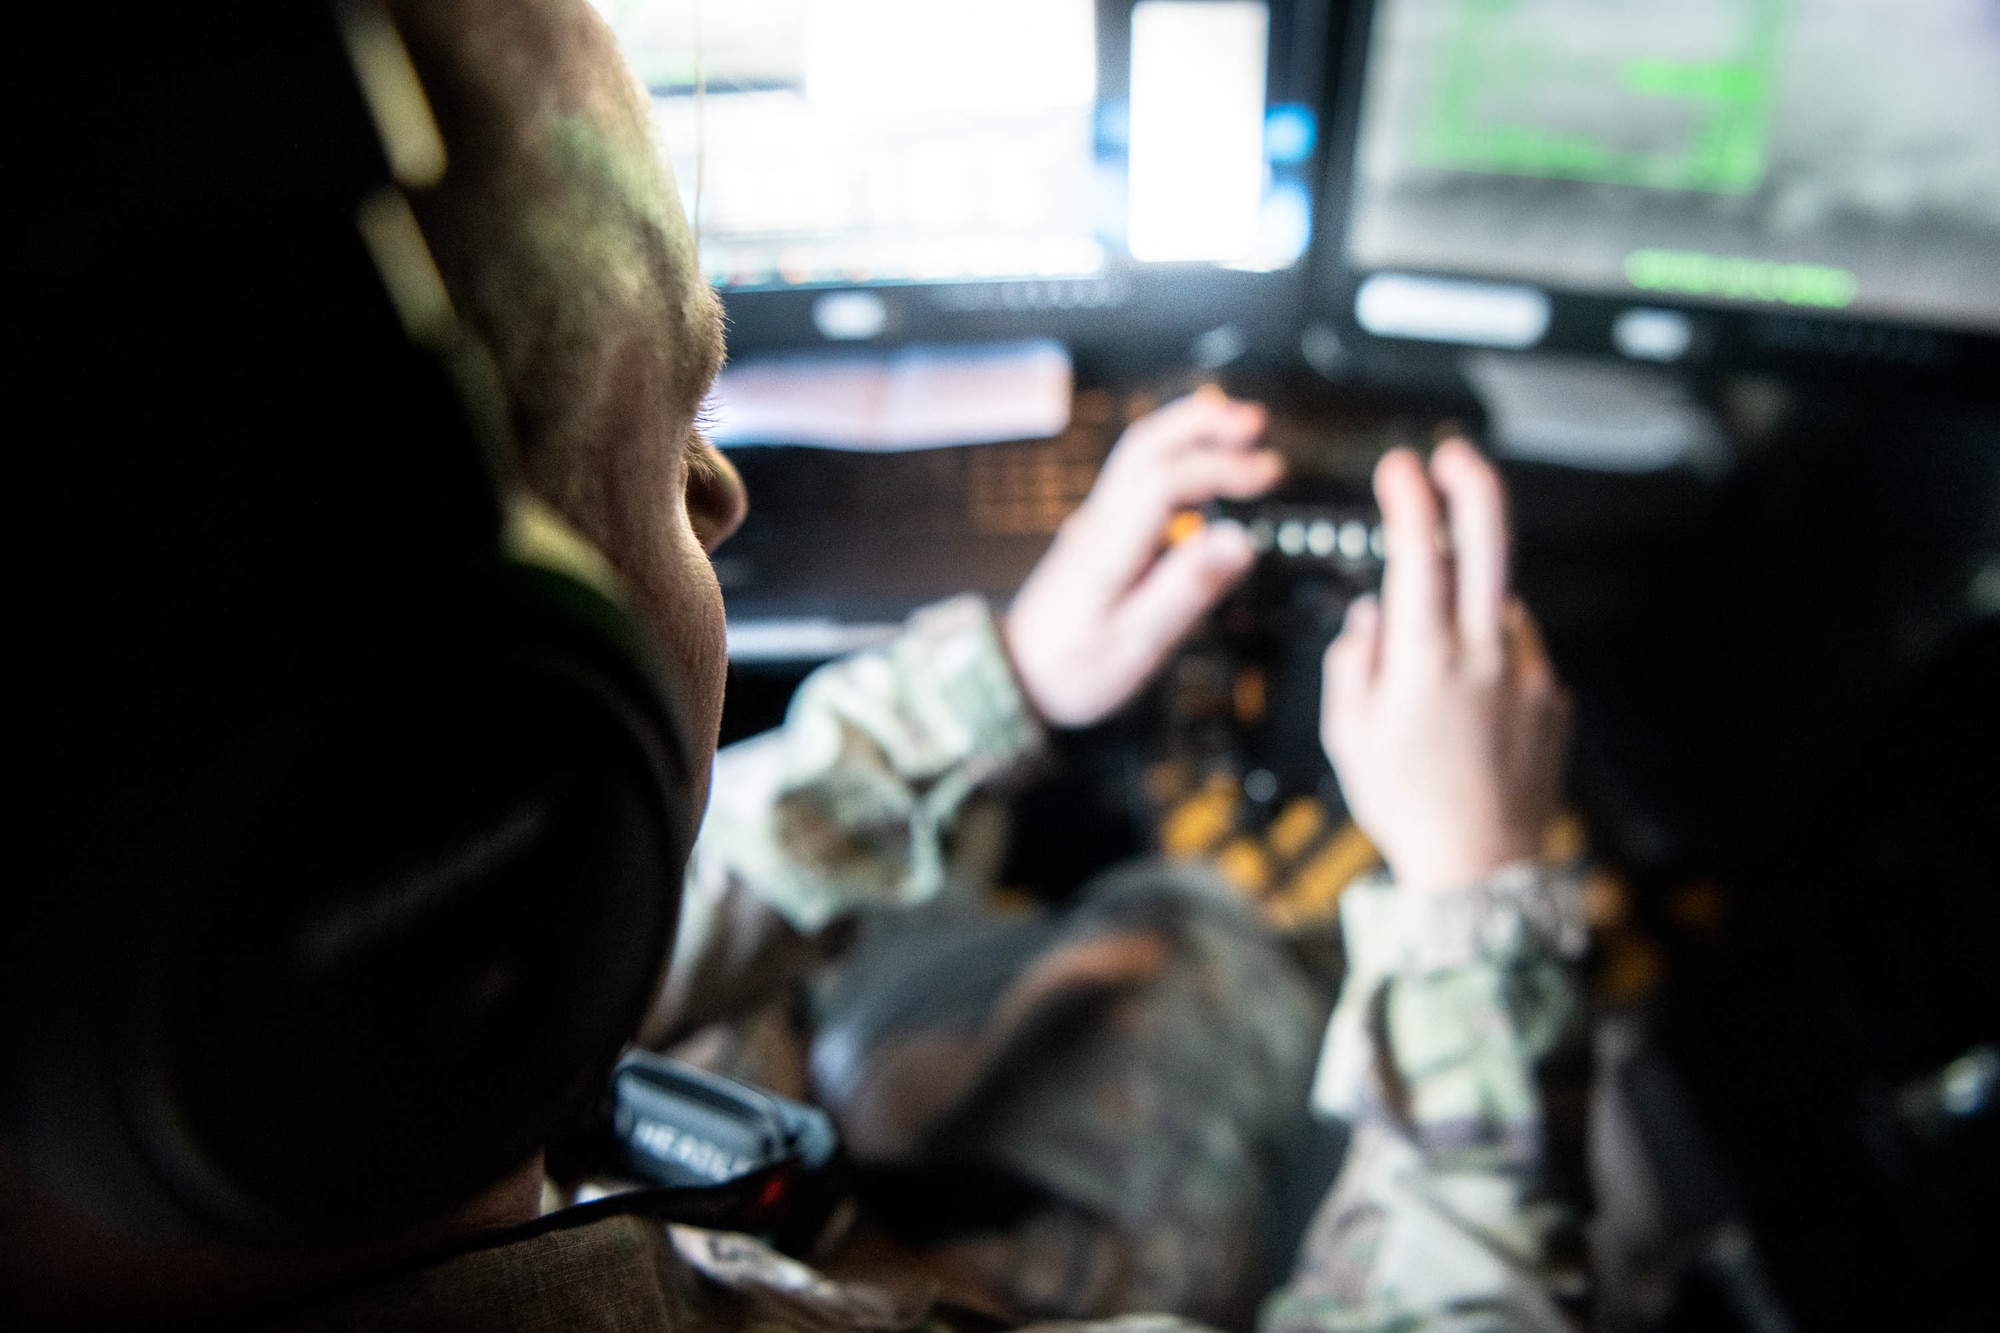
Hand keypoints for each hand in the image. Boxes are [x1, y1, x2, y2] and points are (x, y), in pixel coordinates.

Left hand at [1005, 387, 1281, 726]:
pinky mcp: (1098, 532)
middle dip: (1204, 424)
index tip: (1266, 474)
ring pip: (1138, 453)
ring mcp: (1095, 523)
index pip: (1165, 480)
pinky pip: (1136, 476)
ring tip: (1235, 430)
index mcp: (1110, 547)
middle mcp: (1099, 523)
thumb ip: (1188, 589)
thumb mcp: (1136, 643)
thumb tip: (1238, 543)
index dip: (1219, 467)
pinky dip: (1174, 456)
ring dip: (1188, 431)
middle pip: (1146, 445)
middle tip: (1255, 423)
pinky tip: (1199, 470)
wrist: (1017, 676)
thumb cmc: (1073, 668)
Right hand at [1320, 440, 1568, 891]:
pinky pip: (1519, 650)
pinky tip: (1469, 695)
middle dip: (1472, 485)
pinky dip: (1493, 650)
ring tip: (1439, 653)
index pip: (1418, 551)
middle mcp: (1483, 655)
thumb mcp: (1348, 734)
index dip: (1409, 496)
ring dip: (1472, 597)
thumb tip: (1371, 613)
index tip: (1400, 468)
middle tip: (1456, 455)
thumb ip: (1355, 659)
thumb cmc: (1406, 805)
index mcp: (1425, 659)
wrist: (1481, 866)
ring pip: (1501, 602)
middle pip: (1489, 543)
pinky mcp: (1553, 697)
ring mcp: (1527, 673)